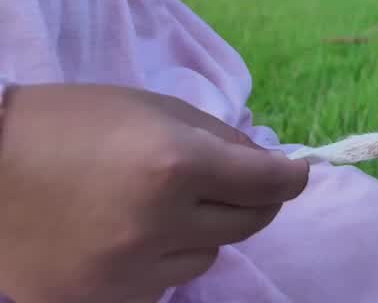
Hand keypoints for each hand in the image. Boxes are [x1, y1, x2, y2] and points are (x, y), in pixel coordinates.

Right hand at [0, 83, 309, 302]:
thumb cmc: (67, 124)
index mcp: (177, 164)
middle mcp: (161, 223)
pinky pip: (163, 282)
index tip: (294, 171)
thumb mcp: (151, 108)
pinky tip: (127, 233)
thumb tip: (266, 163)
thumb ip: (217, 137)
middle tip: (235, 182)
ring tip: (158, 203)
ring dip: (201, 229)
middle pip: (250, 223)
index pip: (270, 184)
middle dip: (252, 199)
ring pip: (208, 254)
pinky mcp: (106, 299)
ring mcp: (131, 270)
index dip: (290, 176)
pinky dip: (161, 258)